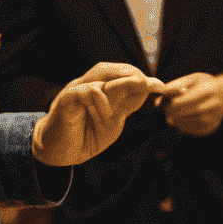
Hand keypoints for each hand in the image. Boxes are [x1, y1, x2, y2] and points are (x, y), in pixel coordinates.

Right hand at [32, 63, 161, 165]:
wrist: (60, 154)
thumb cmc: (86, 136)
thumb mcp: (113, 120)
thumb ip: (129, 103)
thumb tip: (151, 86)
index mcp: (100, 88)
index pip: (122, 74)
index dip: (142, 79)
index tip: (161, 87)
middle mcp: (88, 84)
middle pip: (111, 69)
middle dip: (133, 74)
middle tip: (149, 85)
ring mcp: (77, 90)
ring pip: (100, 75)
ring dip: (121, 82)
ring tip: (138, 87)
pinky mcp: (66, 100)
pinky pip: (85, 91)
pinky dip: (99, 98)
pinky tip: (108, 112)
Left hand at [159, 72, 222, 136]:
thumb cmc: (206, 84)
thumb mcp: (193, 79)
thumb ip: (176, 84)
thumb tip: (162, 92)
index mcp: (210, 89)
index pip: (190, 99)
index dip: (175, 104)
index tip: (167, 105)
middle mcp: (215, 104)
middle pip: (191, 112)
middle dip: (175, 114)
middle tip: (167, 113)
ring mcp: (215, 117)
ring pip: (193, 123)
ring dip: (178, 122)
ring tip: (172, 117)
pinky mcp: (212, 127)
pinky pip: (195, 130)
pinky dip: (184, 127)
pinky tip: (180, 122)